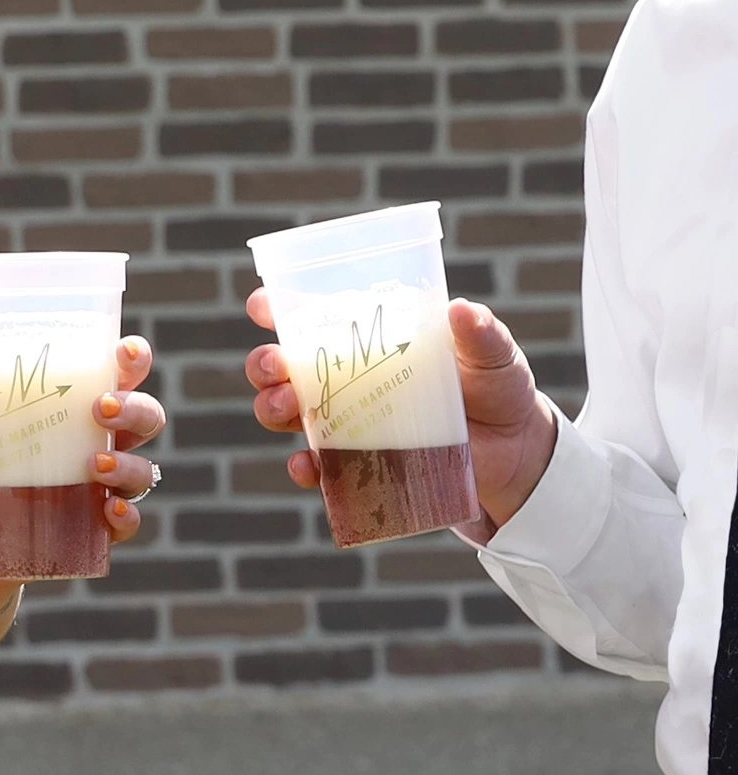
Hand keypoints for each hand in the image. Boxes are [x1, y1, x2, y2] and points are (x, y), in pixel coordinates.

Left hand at [0, 335, 165, 547]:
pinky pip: (129, 522)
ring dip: (127, 463)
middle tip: (101, 408)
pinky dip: (126, 516)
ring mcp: (107, 489)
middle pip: (147, 418)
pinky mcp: (100, 531)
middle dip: (135, 408)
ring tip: (95, 464)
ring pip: (143, 470)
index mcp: (80, 412)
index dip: (134, 360)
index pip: (120, 376)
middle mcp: (104, 444)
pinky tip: (108, 510)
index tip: (124, 352)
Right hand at [244, 290, 556, 532]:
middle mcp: (347, 377)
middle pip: (284, 366)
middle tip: (272, 367)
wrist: (513, 451)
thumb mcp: (493, 355)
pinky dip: (304, 468)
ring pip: (288, 414)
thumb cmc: (496, 387)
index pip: (314, 316)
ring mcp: (347, 422)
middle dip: (265, 365)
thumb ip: (480, 334)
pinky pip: (318, 467)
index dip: (278, 307)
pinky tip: (307, 466)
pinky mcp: (357, 464)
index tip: (261, 306)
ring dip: (272, 409)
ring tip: (284, 409)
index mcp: (370, 338)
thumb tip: (461, 312)